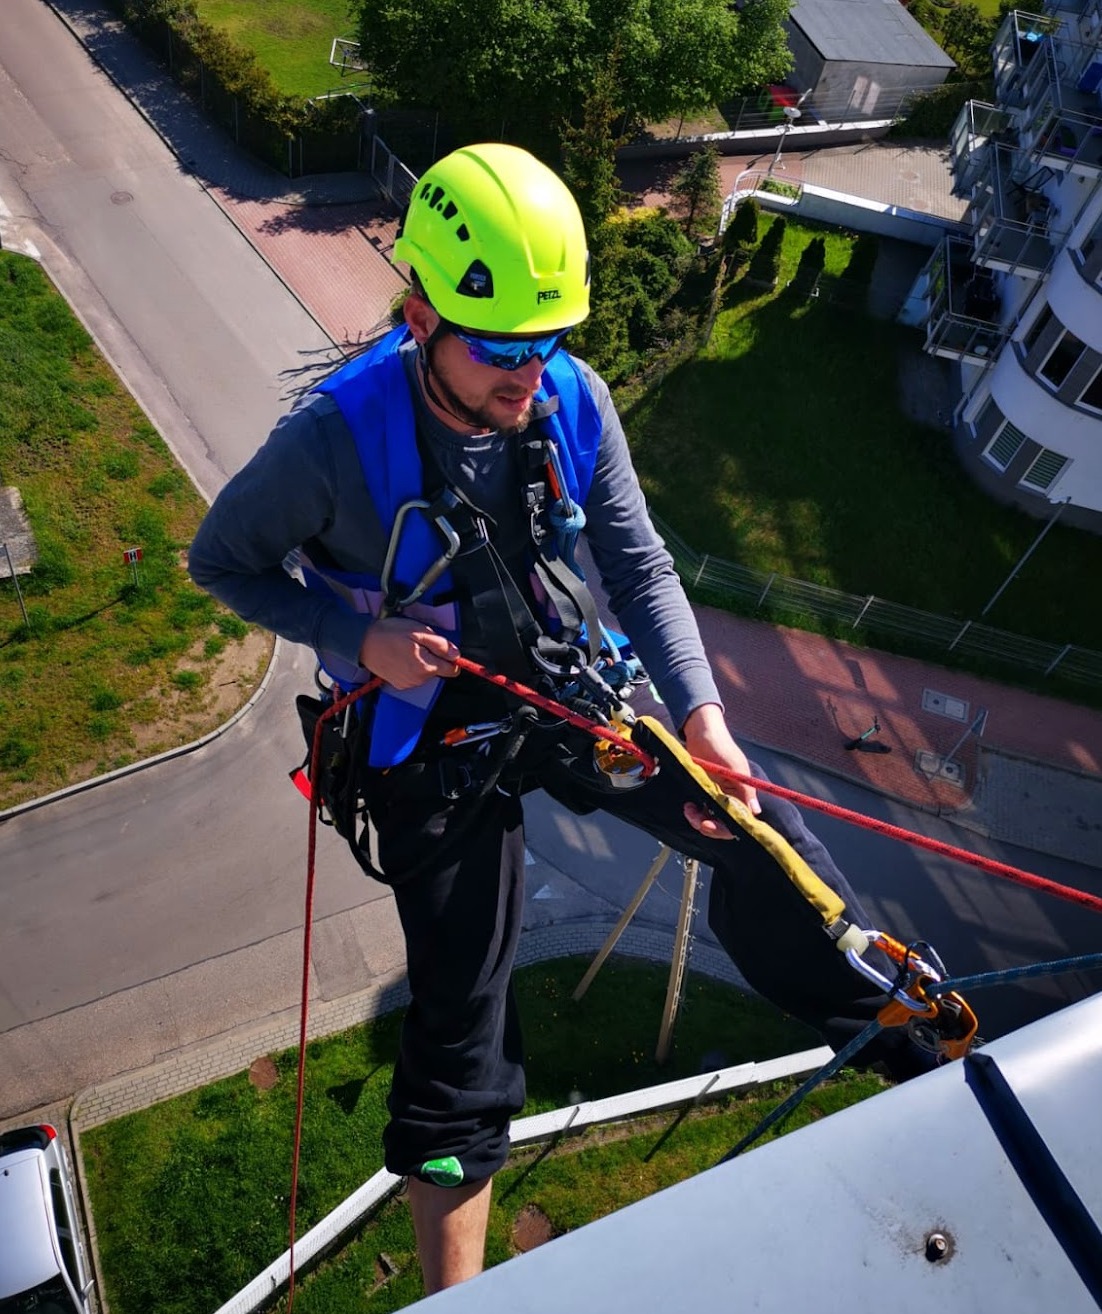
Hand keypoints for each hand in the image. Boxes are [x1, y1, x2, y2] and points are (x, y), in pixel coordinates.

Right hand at [357, 617, 458, 689]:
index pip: (453, 670)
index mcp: (426, 667)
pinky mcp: (399, 684)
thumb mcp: (419, 632)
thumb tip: (456, 654)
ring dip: (422, 663)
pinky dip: (411, 668)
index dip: (451, 658)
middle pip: (438, 671)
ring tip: (407, 649)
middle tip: (419, 644)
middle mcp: (419, 680)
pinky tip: (401, 657)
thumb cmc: (390, 634)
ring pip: (426, 674)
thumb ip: (440, 645)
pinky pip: (414, 677)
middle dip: (433, 658)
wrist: (363, 643)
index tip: (443, 649)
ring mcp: (408, 684)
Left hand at [680, 704, 760, 839]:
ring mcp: (716, 796)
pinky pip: (700, 809)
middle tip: (696, 820)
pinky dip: (694, 811)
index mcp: (742, 794)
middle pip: (723, 823)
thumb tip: (755, 811)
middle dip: (708, 825)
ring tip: (688, 809)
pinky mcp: (703, 792)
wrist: (701, 732)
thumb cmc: (722, 746)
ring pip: (710, 818)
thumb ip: (746, 790)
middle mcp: (730, 798)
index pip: (738, 820)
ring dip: (698, 819)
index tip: (709, 824)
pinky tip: (688, 805)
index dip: (724, 828)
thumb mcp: (735, 768)